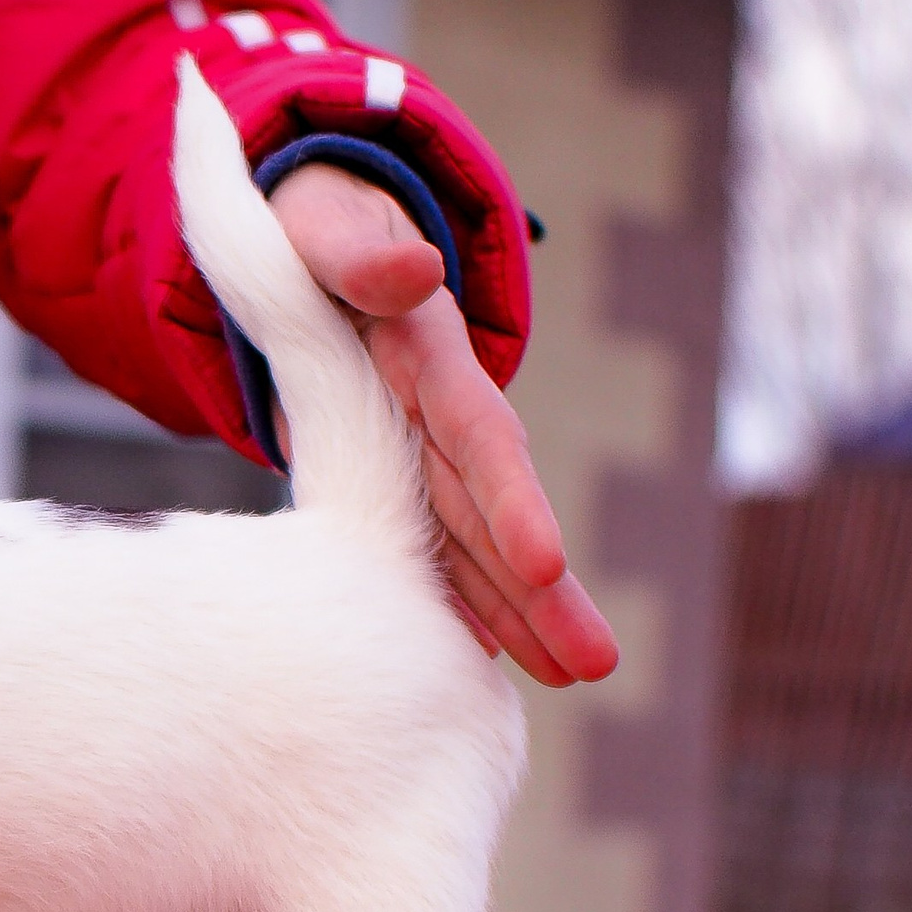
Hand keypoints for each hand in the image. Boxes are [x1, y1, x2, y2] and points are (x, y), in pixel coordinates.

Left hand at [266, 163, 619, 686]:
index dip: (509, 497)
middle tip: (593, 663)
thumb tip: (410, 269)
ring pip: (475, 541)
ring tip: (573, 677)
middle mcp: (442, 410)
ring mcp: (425, 449)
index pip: (477, 434)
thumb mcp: (329, 233)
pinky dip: (461, 601)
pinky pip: (433, 549)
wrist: (317, 248)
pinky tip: (491, 664)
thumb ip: (361, 252)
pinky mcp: (401, 477)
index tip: (542, 563)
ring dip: (521, 611)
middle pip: (494, 506)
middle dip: (541, 588)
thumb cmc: (319, 238)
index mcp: (429, 354)